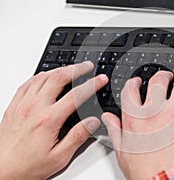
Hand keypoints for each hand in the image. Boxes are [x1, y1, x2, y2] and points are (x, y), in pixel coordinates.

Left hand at [0, 62, 107, 179]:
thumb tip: (93, 122)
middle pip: (58, 78)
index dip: (92, 84)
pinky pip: (28, 83)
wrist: (1, 170)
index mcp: (48, 120)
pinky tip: (46, 75)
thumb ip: (78, 136)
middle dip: (76, 69)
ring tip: (71, 68)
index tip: (100, 79)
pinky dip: (40, 75)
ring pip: (42, 77)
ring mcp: (22, 105)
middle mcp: (34, 108)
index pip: (76, 95)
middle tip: (87, 66)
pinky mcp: (14, 106)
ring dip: (59, 69)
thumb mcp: (59, 157)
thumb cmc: (27, 166)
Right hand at [102, 71, 173, 179]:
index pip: (131, 90)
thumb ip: (115, 131)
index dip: (134, 83)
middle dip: (161, 76)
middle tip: (164, 77)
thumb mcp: (123, 152)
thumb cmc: (146, 171)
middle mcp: (155, 112)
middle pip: (158, 82)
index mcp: (135, 118)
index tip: (137, 82)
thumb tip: (107, 118)